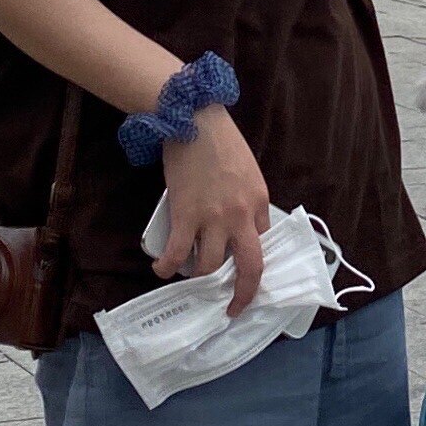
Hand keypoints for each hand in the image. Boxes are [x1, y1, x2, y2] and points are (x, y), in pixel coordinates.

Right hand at [155, 106, 270, 315]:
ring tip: (191, 282)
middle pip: (249, 267)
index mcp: (259, 203)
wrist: (190, 117)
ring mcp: (213, 218)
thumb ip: (248, 201)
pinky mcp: (185, 214)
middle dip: (243, 294)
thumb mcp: (248, 171)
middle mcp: (241, 216)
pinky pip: (177, 251)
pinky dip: (167, 266)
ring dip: (200, 280)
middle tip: (234, 308)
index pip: (263, 243)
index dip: (253, 260)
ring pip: (210, 266)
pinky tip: (162, 271)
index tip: (244, 273)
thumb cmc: (219, 140)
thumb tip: (241, 228)